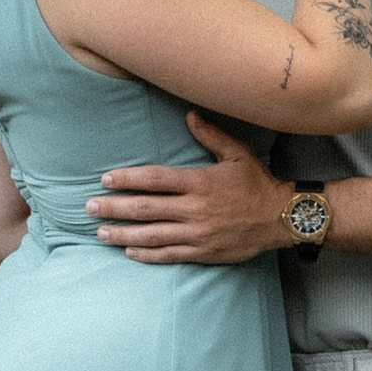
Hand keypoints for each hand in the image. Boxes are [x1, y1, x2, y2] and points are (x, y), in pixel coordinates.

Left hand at [86, 113, 291, 263]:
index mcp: (199, 182)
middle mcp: (195, 209)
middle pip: (146, 208)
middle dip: (114, 208)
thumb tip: (189, 115)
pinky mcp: (204, 252)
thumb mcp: (237, 154)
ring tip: (101, 233)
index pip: (154, 179)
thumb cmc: (257, 183)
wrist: (282, 218)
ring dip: (123, 234)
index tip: (105, 180)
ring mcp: (198, 233)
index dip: (127, 179)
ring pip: (152, 235)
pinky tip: (129, 251)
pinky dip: (147, 254)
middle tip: (89, 208)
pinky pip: (169, 255)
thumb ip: (210, 135)